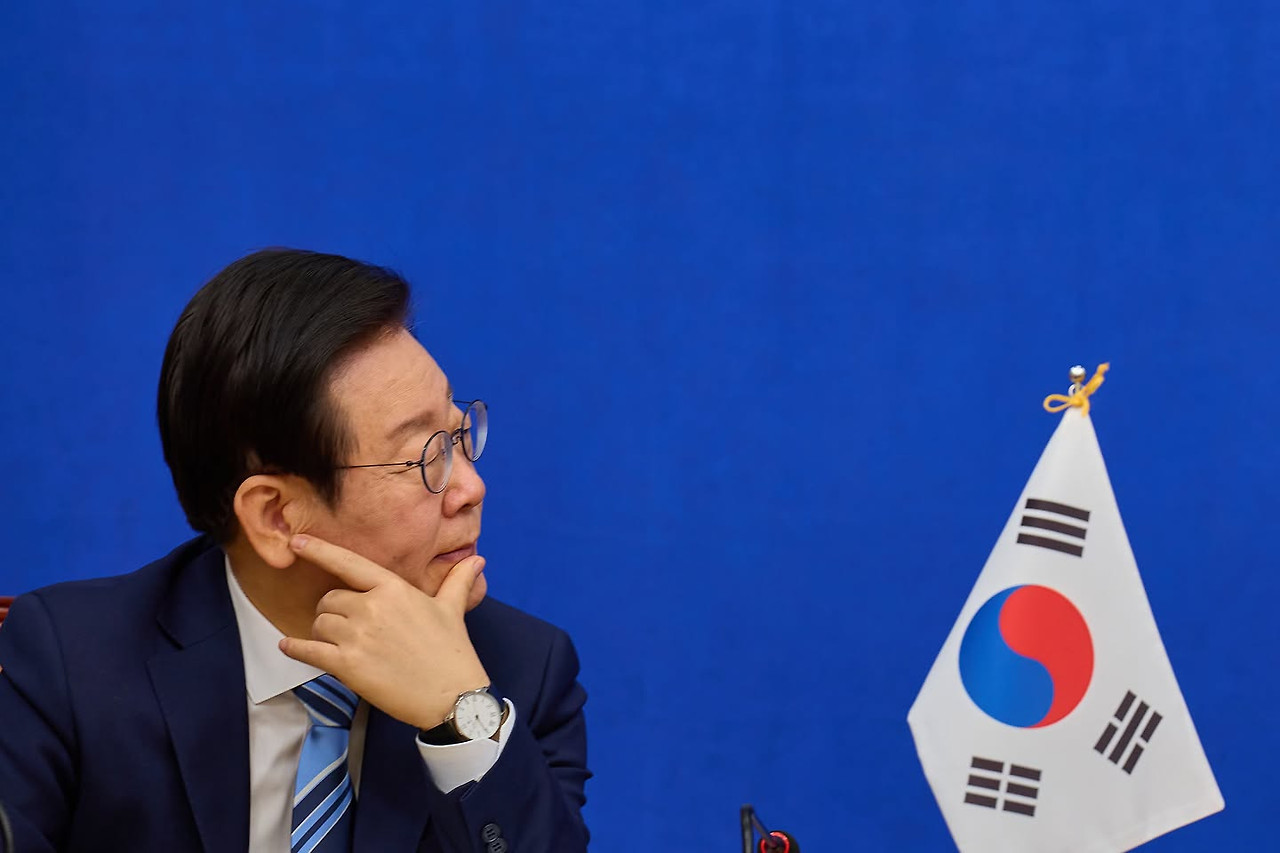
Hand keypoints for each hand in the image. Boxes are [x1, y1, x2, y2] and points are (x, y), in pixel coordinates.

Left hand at [278, 534, 489, 729]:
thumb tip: (478, 560)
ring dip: (323, 633)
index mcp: (393, 589)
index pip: (349, 563)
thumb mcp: (453, 610)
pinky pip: (308, 651)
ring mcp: (357, 637)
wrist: (452, 696)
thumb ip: (458, 581)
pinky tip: (288, 646)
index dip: (319, 551)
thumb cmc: (452, 651)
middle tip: (351, 627)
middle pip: (330, 599)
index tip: (297, 543)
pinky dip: (295, 649)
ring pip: (319, 624)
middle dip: (334, 612)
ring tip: (343, 644)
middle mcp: (371, 607)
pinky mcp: (346, 665)